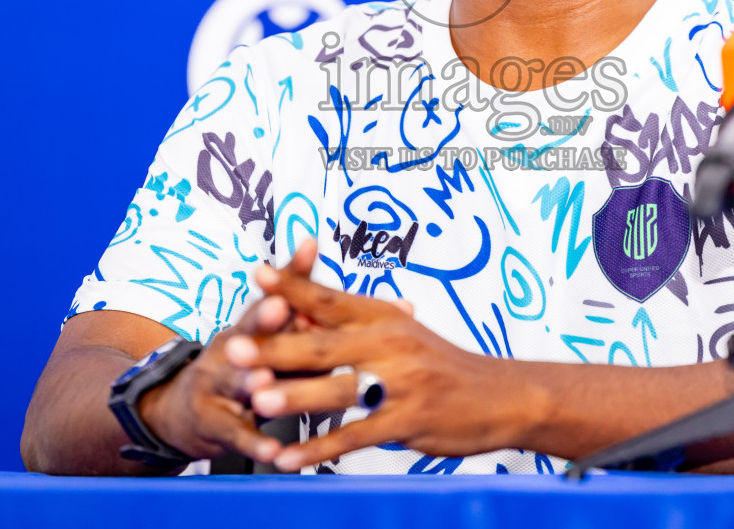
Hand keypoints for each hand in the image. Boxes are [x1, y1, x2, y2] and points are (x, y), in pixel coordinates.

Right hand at [137, 244, 317, 465]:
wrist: (176, 412)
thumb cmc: (235, 367)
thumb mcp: (258, 331)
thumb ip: (291, 295)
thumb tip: (314, 244)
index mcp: (246, 326)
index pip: (271, 292)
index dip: (288, 275)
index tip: (308, 250)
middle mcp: (228, 350)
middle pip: (248, 334)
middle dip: (266, 321)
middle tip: (283, 308)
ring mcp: (216, 387)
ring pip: (237, 382)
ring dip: (252, 381)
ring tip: (267, 379)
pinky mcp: (212, 425)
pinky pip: (237, 434)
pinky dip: (256, 443)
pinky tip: (275, 452)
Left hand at [224, 245, 542, 470]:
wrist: (501, 395)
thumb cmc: (443, 365)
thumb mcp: (403, 333)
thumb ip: (356, 326)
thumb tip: (304, 313)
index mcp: (384, 318)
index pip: (330, 299)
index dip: (292, 287)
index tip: (256, 274)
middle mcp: (390, 344)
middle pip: (324, 345)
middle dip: (275, 346)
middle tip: (233, 346)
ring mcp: (400, 385)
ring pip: (338, 390)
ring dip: (294, 396)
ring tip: (256, 400)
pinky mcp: (408, 421)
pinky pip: (355, 436)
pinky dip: (319, 449)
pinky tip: (289, 458)